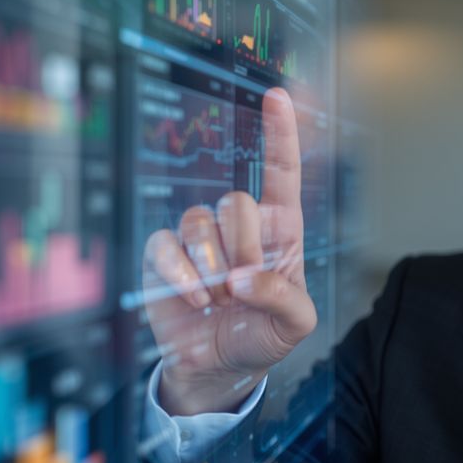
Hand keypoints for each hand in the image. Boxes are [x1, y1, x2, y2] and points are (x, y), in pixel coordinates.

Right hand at [141, 87, 316, 415]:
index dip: (280, 133)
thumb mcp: (296, 323)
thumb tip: (243, 277)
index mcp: (280, 228)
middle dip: (242, 251)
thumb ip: (283, 298)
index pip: (281, 171)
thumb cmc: (264, 335)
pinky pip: (165, 245)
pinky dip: (181, 277)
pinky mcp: (165, 255)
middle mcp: (240, 225)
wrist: (220, 367)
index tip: (276, 96)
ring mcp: (201, 237)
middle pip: (235, 203)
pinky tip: (195, 300)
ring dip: (211, 268)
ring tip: (219, 298)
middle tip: (243, 288)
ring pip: (198, 221)